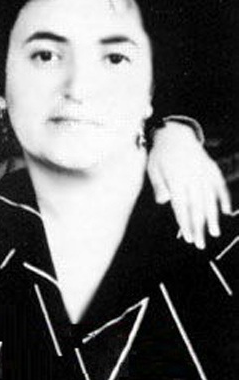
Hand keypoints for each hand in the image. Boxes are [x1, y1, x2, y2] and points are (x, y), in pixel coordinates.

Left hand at [148, 123, 231, 248]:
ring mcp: (204, 172)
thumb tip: (164, 202)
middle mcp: (192, 176)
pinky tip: (226, 212)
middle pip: (197, 206)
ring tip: (215, 233)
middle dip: (199, 227)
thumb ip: (159, 185)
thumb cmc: (159, 156)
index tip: (188, 238)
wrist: (174, 134)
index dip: (185, 223)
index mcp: (176, 178)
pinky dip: (224, 198)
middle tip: (200, 244)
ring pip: (210, 198)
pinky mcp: (211, 169)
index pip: (181, 206)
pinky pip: (220, 185)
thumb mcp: (152, 169)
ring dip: (213, 217)